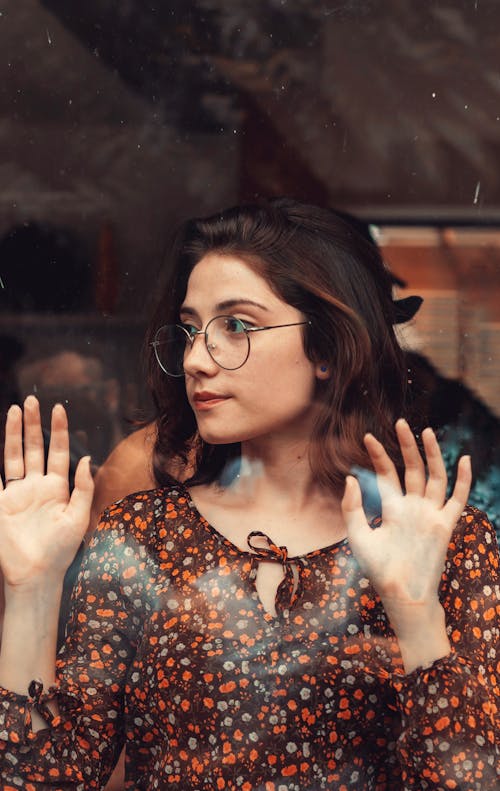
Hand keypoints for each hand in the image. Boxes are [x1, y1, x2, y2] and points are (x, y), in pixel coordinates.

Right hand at [0, 396, 93, 590]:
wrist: (35, 576)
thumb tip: (87, 459)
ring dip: (14, 435)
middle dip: (33, 425)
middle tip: (32, 400)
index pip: (57, 452)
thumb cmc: (61, 551)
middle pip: (34, 448)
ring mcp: (16, 494)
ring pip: (14, 456)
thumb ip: (83, 488)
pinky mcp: (0, 505)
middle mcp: (36, 487)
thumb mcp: (78, 518)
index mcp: (57, 488)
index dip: (59, 430)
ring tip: (15, 410)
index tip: (59, 408)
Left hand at [341, 419, 470, 645]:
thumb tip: (350, 478)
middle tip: (401, 422)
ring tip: (426, 431)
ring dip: (432, 454)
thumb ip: (352, 508)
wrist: (401, 594)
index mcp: (392, 508)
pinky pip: (457, 498)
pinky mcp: (444, 525)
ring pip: (435, 477)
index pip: (387, 474)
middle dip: (406, 446)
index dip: (378, 455)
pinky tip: (463, 459)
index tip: (367, 437)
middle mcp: (412, 507)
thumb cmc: (378, 570)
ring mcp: (430, 514)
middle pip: (412, 468)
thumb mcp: (357, 536)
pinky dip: (462, 479)